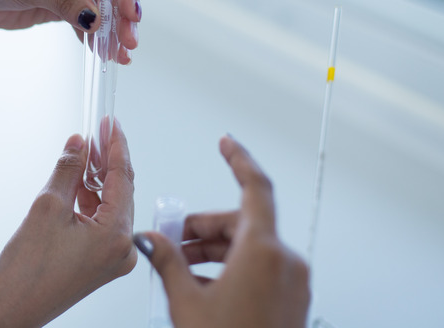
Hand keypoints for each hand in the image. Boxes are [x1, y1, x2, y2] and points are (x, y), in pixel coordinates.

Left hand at [0, 0, 140, 63]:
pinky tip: (106, 54)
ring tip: (122, 54)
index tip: (129, 13)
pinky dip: (98, 37)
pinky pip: (91, 20)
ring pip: (105, 6)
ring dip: (114, 30)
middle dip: (122, 14)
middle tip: (130, 40)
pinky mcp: (70, 2)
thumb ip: (66, 1)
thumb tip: (97, 20)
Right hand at [0, 122, 136, 327]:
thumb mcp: (47, 207)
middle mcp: (122, 249)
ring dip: (97, 180)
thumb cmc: (27, 272)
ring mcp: (112, 258)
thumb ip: (68, 169)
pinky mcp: (100, 262)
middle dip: (107, 161)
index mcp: (116, 236)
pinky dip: (91, 201)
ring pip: (111, 206)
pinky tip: (78, 183)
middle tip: (98, 133)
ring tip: (84, 154)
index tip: (110, 124)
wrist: (12, 309)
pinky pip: (102, 222)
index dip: (115, 146)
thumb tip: (78, 145)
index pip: (122, 178)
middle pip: (121, 191)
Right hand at [134, 136, 309, 327]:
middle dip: (205, 227)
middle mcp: (285, 260)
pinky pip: (260, 266)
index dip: (238, 159)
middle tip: (173, 238)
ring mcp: (292, 280)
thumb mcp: (187, 302)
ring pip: (250, 245)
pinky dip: (231, 266)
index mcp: (264, 251)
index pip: (255, 187)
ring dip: (215, 249)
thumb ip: (168, 261)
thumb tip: (151, 240)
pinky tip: (203, 284)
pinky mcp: (292, 297)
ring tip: (181, 266)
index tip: (225, 142)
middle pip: (243, 221)